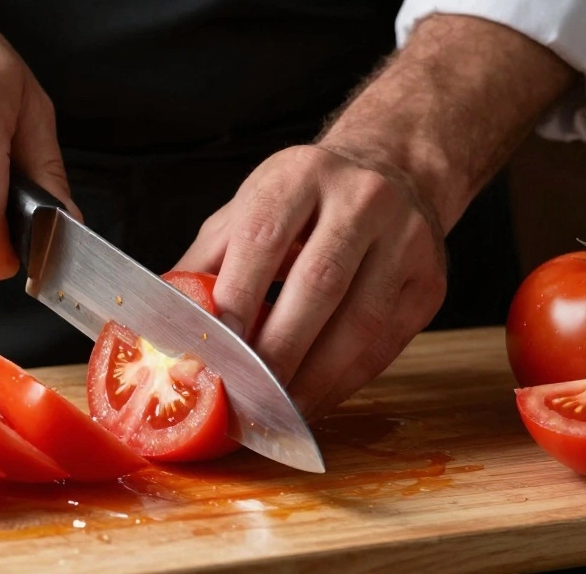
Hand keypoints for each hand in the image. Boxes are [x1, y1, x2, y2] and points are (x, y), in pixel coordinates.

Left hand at [174, 144, 447, 420]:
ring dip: (315, 379)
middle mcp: (361, 199)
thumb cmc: (302, 202)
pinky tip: (314, 400)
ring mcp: (405, 239)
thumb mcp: (246, 212)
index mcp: (301, 175)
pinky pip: (386, 344)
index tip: (211, 351)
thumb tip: (156, 327)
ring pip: (360, 322)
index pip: (263, 238)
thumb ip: (204, 265)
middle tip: (241, 398)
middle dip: (276, 351)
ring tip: (276, 414)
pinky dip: (346, 382)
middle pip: (318, 284)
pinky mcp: (429, 281)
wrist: (392, 172)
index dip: (236, 298)